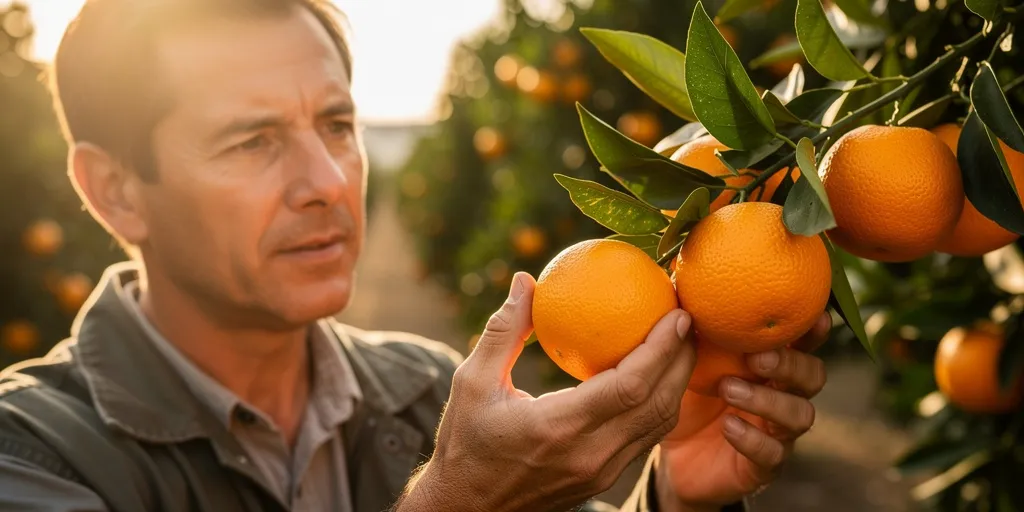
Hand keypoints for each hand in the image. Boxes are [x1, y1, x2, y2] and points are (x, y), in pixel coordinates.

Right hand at [397, 272, 696, 511]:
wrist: (466, 507)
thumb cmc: (464, 441)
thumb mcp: (472, 382)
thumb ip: (504, 330)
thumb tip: (526, 280)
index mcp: (559, 428)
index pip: (630, 386)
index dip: (662, 349)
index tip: (677, 314)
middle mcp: (589, 455)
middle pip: (657, 404)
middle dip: (682, 360)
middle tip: (688, 319)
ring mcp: (600, 472)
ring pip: (658, 425)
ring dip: (678, 384)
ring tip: (681, 344)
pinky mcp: (603, 479)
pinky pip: (644, 438)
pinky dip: (659, 405)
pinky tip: (656, 377)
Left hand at [654, 313, 831, 511]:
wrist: (671, 455)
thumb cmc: (685, 393)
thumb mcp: (685, 357)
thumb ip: (694, 323)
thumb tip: (678, 276)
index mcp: (771, 365)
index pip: (803, 342)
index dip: (813, 329)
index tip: (814, 314)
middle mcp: (784, 395)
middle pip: (813, 376)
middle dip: (790, 364)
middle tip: (757, 357)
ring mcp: (777, 432)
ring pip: (800, 416)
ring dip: (768, 400)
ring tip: (729, 389)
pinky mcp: (763, 466)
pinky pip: (773, 455)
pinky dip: (753, 439)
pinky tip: (729, 427)